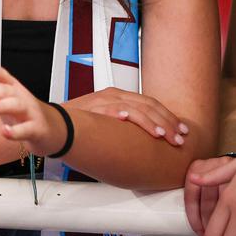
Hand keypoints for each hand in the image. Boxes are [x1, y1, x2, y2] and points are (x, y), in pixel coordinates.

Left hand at [0, 51, 67, 156]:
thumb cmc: (22, 107)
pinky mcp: (36, 128)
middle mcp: (20, 96)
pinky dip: (16, 131)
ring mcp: (29, 111)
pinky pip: (26, 129)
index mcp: (11, 86)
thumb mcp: (4, 88)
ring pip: (15, 106)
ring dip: (1, 106)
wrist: (50, 127)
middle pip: (4, 90)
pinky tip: (5, 132)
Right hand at [64, 88, 188, 145]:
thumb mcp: (106, 120)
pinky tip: (135, 122)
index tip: (181, 130)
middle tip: (180, 137)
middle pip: (149, 106)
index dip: (168, 117)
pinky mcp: (94, 108)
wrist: (55, 121)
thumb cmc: (78, 124)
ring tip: (164, 135)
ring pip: (136, 108)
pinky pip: (113, 109)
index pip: (151, 104)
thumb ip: (123, 125)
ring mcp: (105, 101)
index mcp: (119, 97)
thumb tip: (143, 140)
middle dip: (168, 122)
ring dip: (152, 123)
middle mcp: (114, 96)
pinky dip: (125, 114)